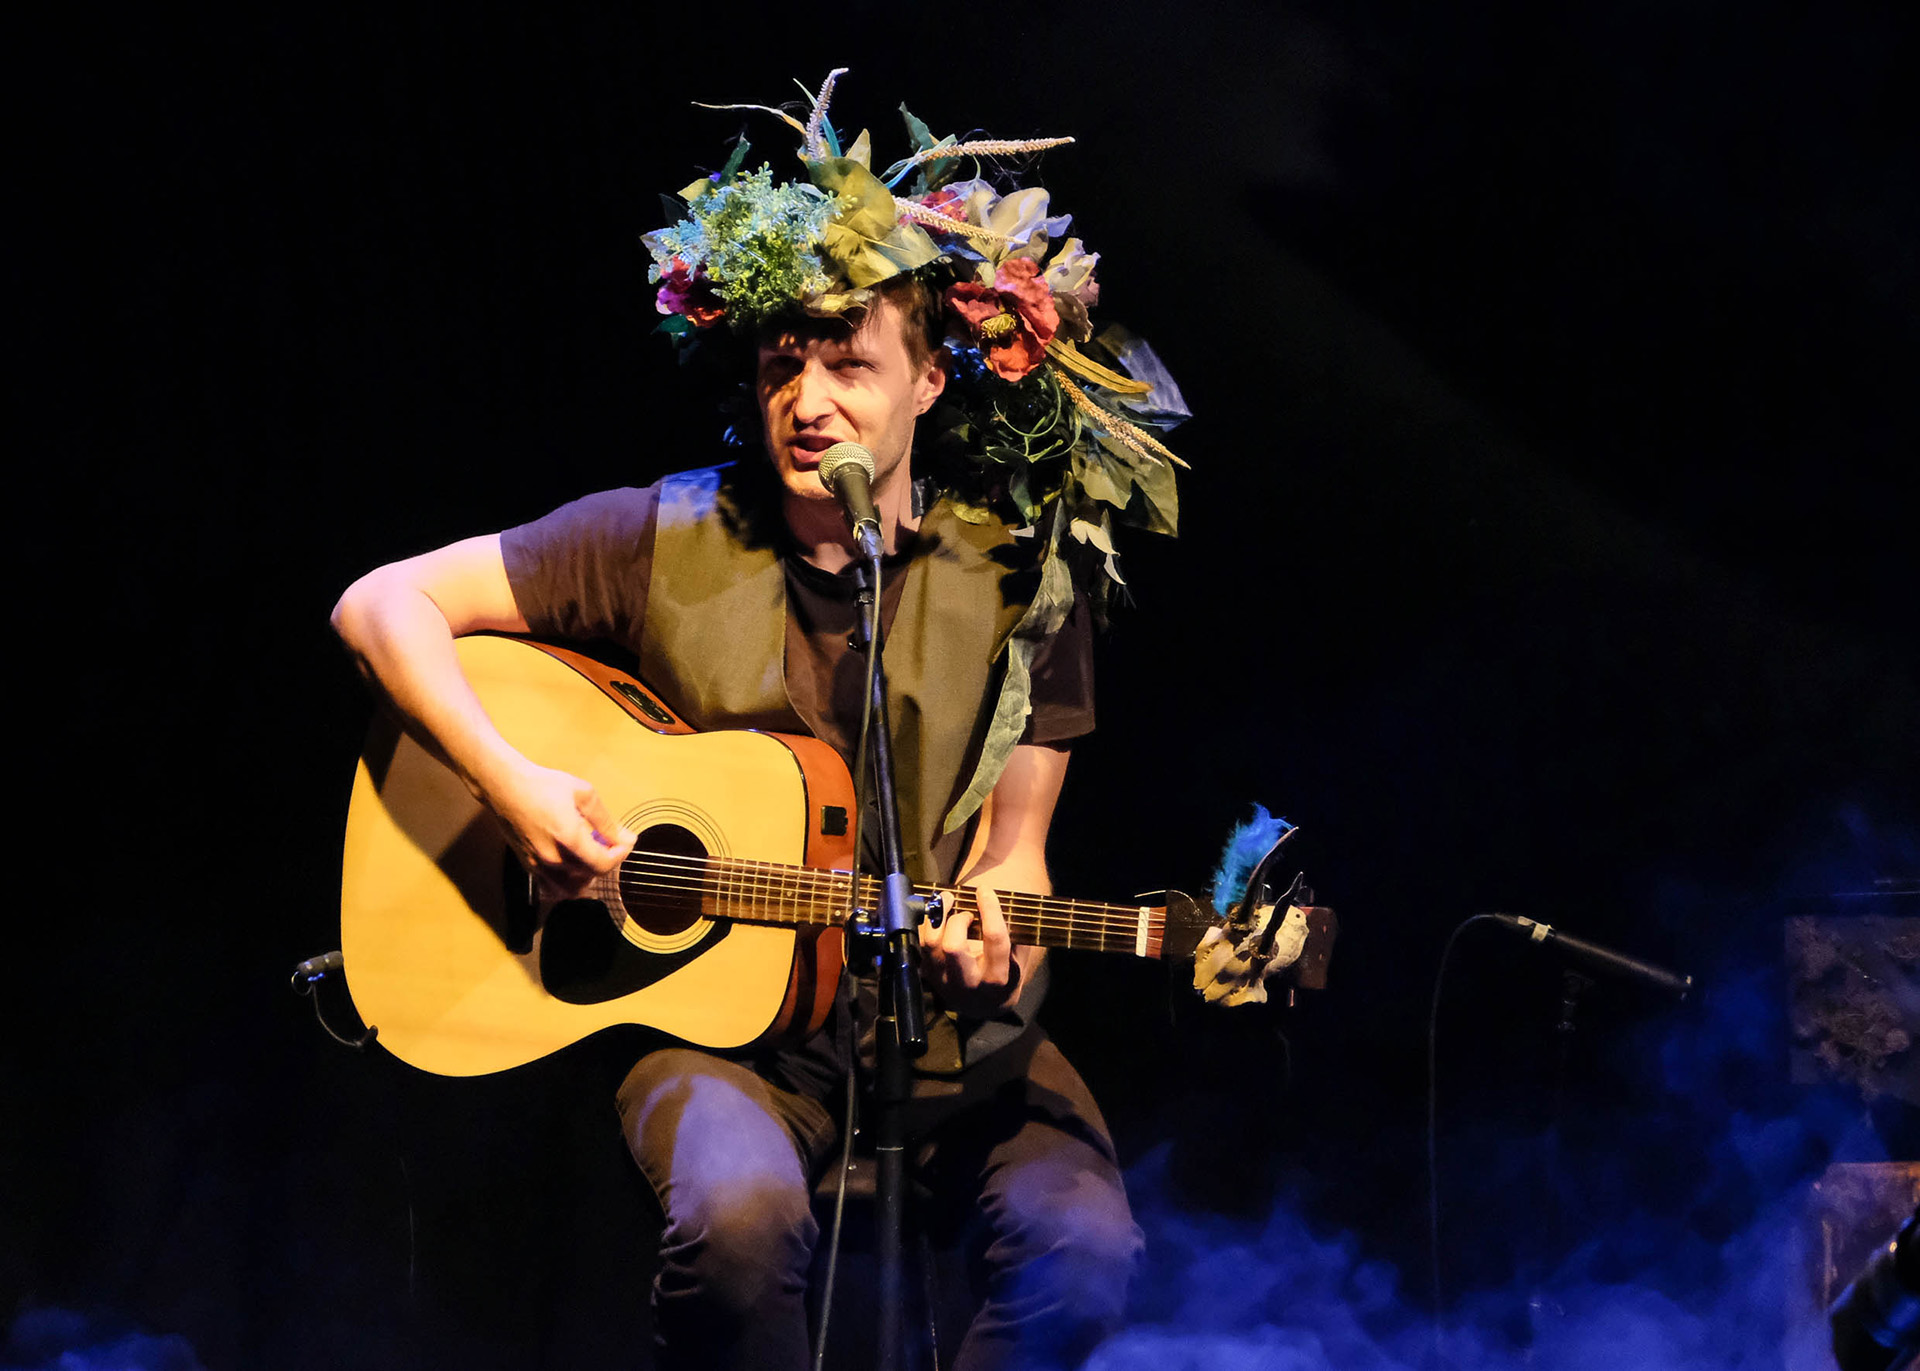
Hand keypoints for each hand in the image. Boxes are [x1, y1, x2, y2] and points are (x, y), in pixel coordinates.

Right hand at [484, 760, 635, 898]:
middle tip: (609, 842)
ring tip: (591, 856)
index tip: (625, 841)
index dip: (620, 855)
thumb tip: (624, 837)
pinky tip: (572, 867)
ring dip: (587, 877)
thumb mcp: (583, 794)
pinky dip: (567, 884)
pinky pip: (553, 888)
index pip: (604, 864)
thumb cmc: (543, 785)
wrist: (504, 787)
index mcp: (569, 838)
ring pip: (572, 889)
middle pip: (591, 876)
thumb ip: (605, 820)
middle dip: (606, 860)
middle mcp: (553, 858)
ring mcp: (538, 865)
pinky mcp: (528, 866)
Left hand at [919, 883, 1017, 1017]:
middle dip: (957, 920)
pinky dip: (927, 924)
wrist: (983, 1007)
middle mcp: (968, 982)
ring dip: (937, 917)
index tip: (985, 890)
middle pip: (952, 946)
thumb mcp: (1019, 961)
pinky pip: (920, 943)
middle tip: (965, 910)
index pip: (994, 939)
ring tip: (947, 901)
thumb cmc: (1004, 976)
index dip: (990, 910)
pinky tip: (937, 913)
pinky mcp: (928, 974)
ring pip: (930, 944)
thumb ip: (1018, 937)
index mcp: (996, 977)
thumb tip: (1009, 904)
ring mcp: (944, 980)